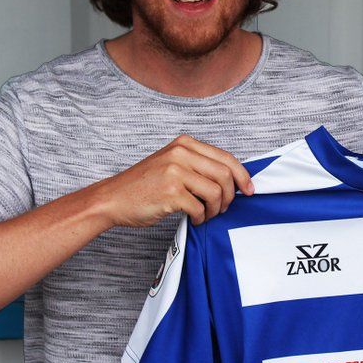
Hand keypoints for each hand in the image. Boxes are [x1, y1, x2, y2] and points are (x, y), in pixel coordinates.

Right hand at [100, 134, 253, 226]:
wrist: (113, 198)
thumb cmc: (145, 184)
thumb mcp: (172, 163)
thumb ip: (199, 165)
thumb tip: (234, 179)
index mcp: (185, 143)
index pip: (226, 157)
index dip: (242, 175)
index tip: (249, 190)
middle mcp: (181, 153)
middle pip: (225, 175)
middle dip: (230, 196)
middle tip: (223, 208)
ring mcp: (175, 172)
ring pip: (216, 192)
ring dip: (216, 209)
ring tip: (207, 214)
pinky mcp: (170, 193)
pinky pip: (200, 208)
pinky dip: (202, 218)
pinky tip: (194, 219)